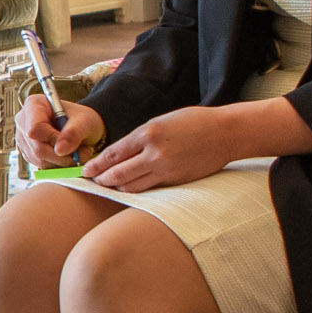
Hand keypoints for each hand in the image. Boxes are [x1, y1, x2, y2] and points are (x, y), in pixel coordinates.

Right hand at [16, 96, 102, 168]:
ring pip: (39, 159)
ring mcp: (24, 138)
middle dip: (61, 155)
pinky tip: (66, 155)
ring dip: (61, 161)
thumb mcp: (84, 121)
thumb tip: (60, 150)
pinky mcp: (28, 152)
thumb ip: (73, 133)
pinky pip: (40, 165)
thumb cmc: (82, 118)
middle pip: (37, 147)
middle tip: (81, 153)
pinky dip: (57, 164)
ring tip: (77, 152)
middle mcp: (24, 122)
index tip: (71, 143)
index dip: (53, 140)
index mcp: (34, 105)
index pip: (35, 129)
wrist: (82, 126)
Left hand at [82, 106, 239, 192]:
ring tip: (108, 186)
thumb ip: (140, 138)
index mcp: (147, 133)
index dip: (96, 164)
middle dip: (101, 179)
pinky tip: (129, 188)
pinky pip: (149, 189)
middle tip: (91, 181)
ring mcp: (165, 169)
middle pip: (118, 174)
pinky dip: (136, 190)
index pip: (113, 154)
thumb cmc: (193, 122)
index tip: (86, 170)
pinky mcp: (176, 181)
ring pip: (131, 186)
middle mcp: (154, 153)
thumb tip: (119, 153)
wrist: (225, 133)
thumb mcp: (161, 122)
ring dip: (117, 187)